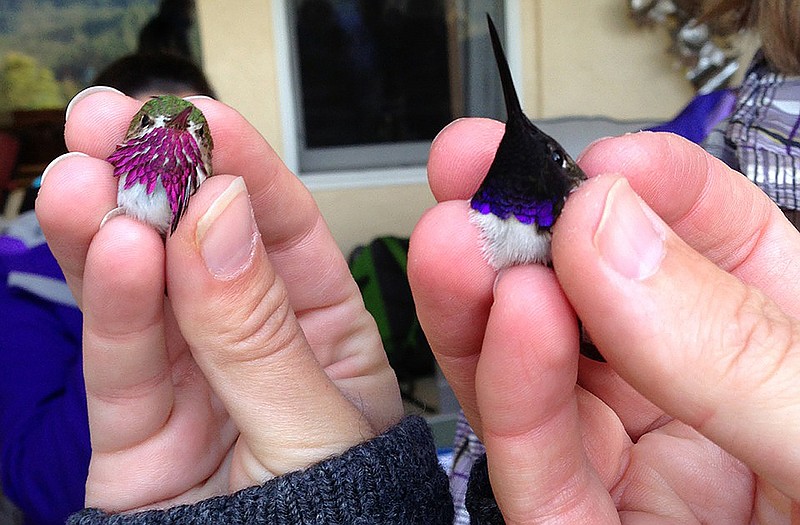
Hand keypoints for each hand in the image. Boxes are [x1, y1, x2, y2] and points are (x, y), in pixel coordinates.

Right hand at [36, 87, 401, 511]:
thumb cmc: (336, 523)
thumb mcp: (315, 427)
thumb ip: (260, 331)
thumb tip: (218, 214)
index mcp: (323, 333)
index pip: (284, 231)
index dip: (243, 167)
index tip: (203, 118)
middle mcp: (252, 344)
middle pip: (203, 245)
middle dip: (162, 178)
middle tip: (119, 121)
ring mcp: (190, 381)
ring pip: (145, 289)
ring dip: (112, 223)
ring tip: (84, 172)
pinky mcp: (133, 427)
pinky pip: (119, 356)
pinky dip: (107, 302)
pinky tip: (101, 245)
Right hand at [409, 119, 799, 521]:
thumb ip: (731, 344)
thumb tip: (613, 230)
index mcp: (784, 359)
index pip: (724, 249)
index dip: (657, 192)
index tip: (603, 160)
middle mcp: (703, 409)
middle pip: (602, 306)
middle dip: (534, 235)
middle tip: (479, 178)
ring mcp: (645, 477)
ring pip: (544, 381)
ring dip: (488, 305)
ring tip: (455, 241)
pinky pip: (538, 474)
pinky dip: (510, 398)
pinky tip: (505, 326)